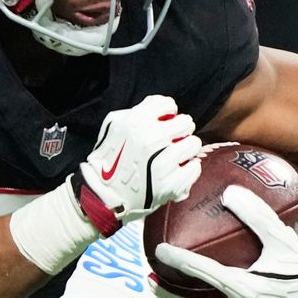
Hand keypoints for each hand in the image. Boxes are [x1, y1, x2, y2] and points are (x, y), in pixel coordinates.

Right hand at [74, 95, 201, 233]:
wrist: (103, 193)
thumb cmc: (109, 158)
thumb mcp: (115, 125)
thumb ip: (139, 111)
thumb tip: (163, 106)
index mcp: (136, 121)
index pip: (168, 104)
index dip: (167, 113)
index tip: (164, 122)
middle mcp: (151, 140)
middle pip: (185, 123)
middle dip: (180, 130)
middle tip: (171, 139)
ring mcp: (162, 163)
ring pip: (193, 144)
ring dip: (186, 149)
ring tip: (175, 156)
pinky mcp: (170, 184)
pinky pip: (194, 168)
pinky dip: (188, 169)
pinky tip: (176, 170)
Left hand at [152, 185, 297, 297]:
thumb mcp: (284, 237)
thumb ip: (257, 215)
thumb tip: (229, 192)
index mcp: (249, 288)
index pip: (206, 274)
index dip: (180, 263)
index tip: (160, 251)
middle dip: (170, 295)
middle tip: (149, 280)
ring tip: (161, 290)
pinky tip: (191, 296)